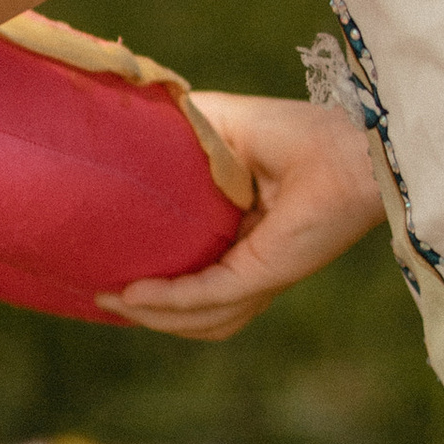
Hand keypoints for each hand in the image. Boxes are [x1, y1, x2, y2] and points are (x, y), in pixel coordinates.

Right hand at [103, 92, 384, 340]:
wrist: (346, 145)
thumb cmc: (293, 131)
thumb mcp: (219, 126)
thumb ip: (178, 131)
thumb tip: (125, 129)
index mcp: (240, 237)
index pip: (190, 274)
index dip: (149, 279)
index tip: (104, 268)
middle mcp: (248, 264)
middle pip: (190, 309)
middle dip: (143, 310)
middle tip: (96, 293)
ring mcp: (256, 275)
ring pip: (196, 317)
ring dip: (150, 314)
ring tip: (108, 298)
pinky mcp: (261, 273)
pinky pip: (206, 297)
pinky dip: (167, 300)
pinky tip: (134, 294)